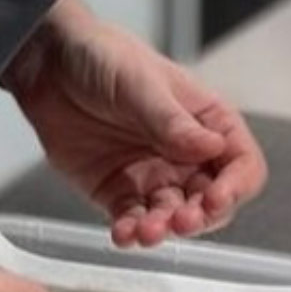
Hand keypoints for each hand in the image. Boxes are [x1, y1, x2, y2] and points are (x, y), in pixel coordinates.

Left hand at [8, 0, 268, 248]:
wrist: (49, 64)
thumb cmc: (104, 57)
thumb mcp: (141, 83)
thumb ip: (172, 121)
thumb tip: (212, 147)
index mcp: (207, 123)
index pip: (241, 164)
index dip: (236, 186)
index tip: (217, 198)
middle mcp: (186, 155)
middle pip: (212, 201)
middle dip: (201, 217)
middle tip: (181, 220)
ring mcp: (153, 176)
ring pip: (173, 217)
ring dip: (164, 229)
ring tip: (146, 231)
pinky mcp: (118, 192)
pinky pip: (133, 220)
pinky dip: (131, 231)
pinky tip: (123, 234)